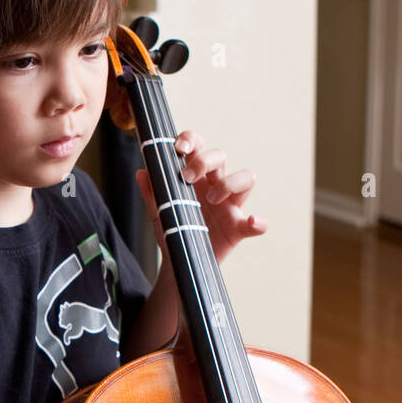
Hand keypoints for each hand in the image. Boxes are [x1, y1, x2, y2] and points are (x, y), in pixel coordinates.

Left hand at [136, 129, 266, 266]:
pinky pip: (257, 224)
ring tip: (211, 200)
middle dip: (205, 161)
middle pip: (221, 156)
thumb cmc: (173, 230)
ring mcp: (229, 206)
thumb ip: (151, 193)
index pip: (199, 147)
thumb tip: (142, 173)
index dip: (192, 140)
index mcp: (196, 177)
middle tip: (187, 177)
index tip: (180, 148)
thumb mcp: (158, 212)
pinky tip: (252, 221)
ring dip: (230, 183)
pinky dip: (259, 222)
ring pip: (246, 179)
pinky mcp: (237, 229)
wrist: (177, 262)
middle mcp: (215, 185)